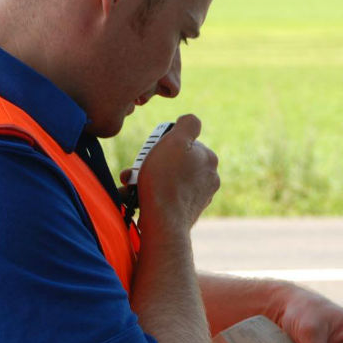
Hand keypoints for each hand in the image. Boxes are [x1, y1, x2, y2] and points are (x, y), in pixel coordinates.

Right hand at [130, 115, 219, 234]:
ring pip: (169, 180)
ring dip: (149, 180)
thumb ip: (188, 124)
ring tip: (132, 185)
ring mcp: (199, 197)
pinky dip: (153, 195)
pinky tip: (138, 198)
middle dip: (154, 164)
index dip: (165, 144)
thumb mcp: (175, 141)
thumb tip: (190, 120)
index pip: (184, 143)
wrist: (163, 222)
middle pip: (176, 162)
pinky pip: (167, 197)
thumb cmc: (165, 180)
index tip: (151, 152)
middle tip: (136, 170)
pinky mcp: (187, 212)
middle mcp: (209, 178)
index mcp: (209, 159)